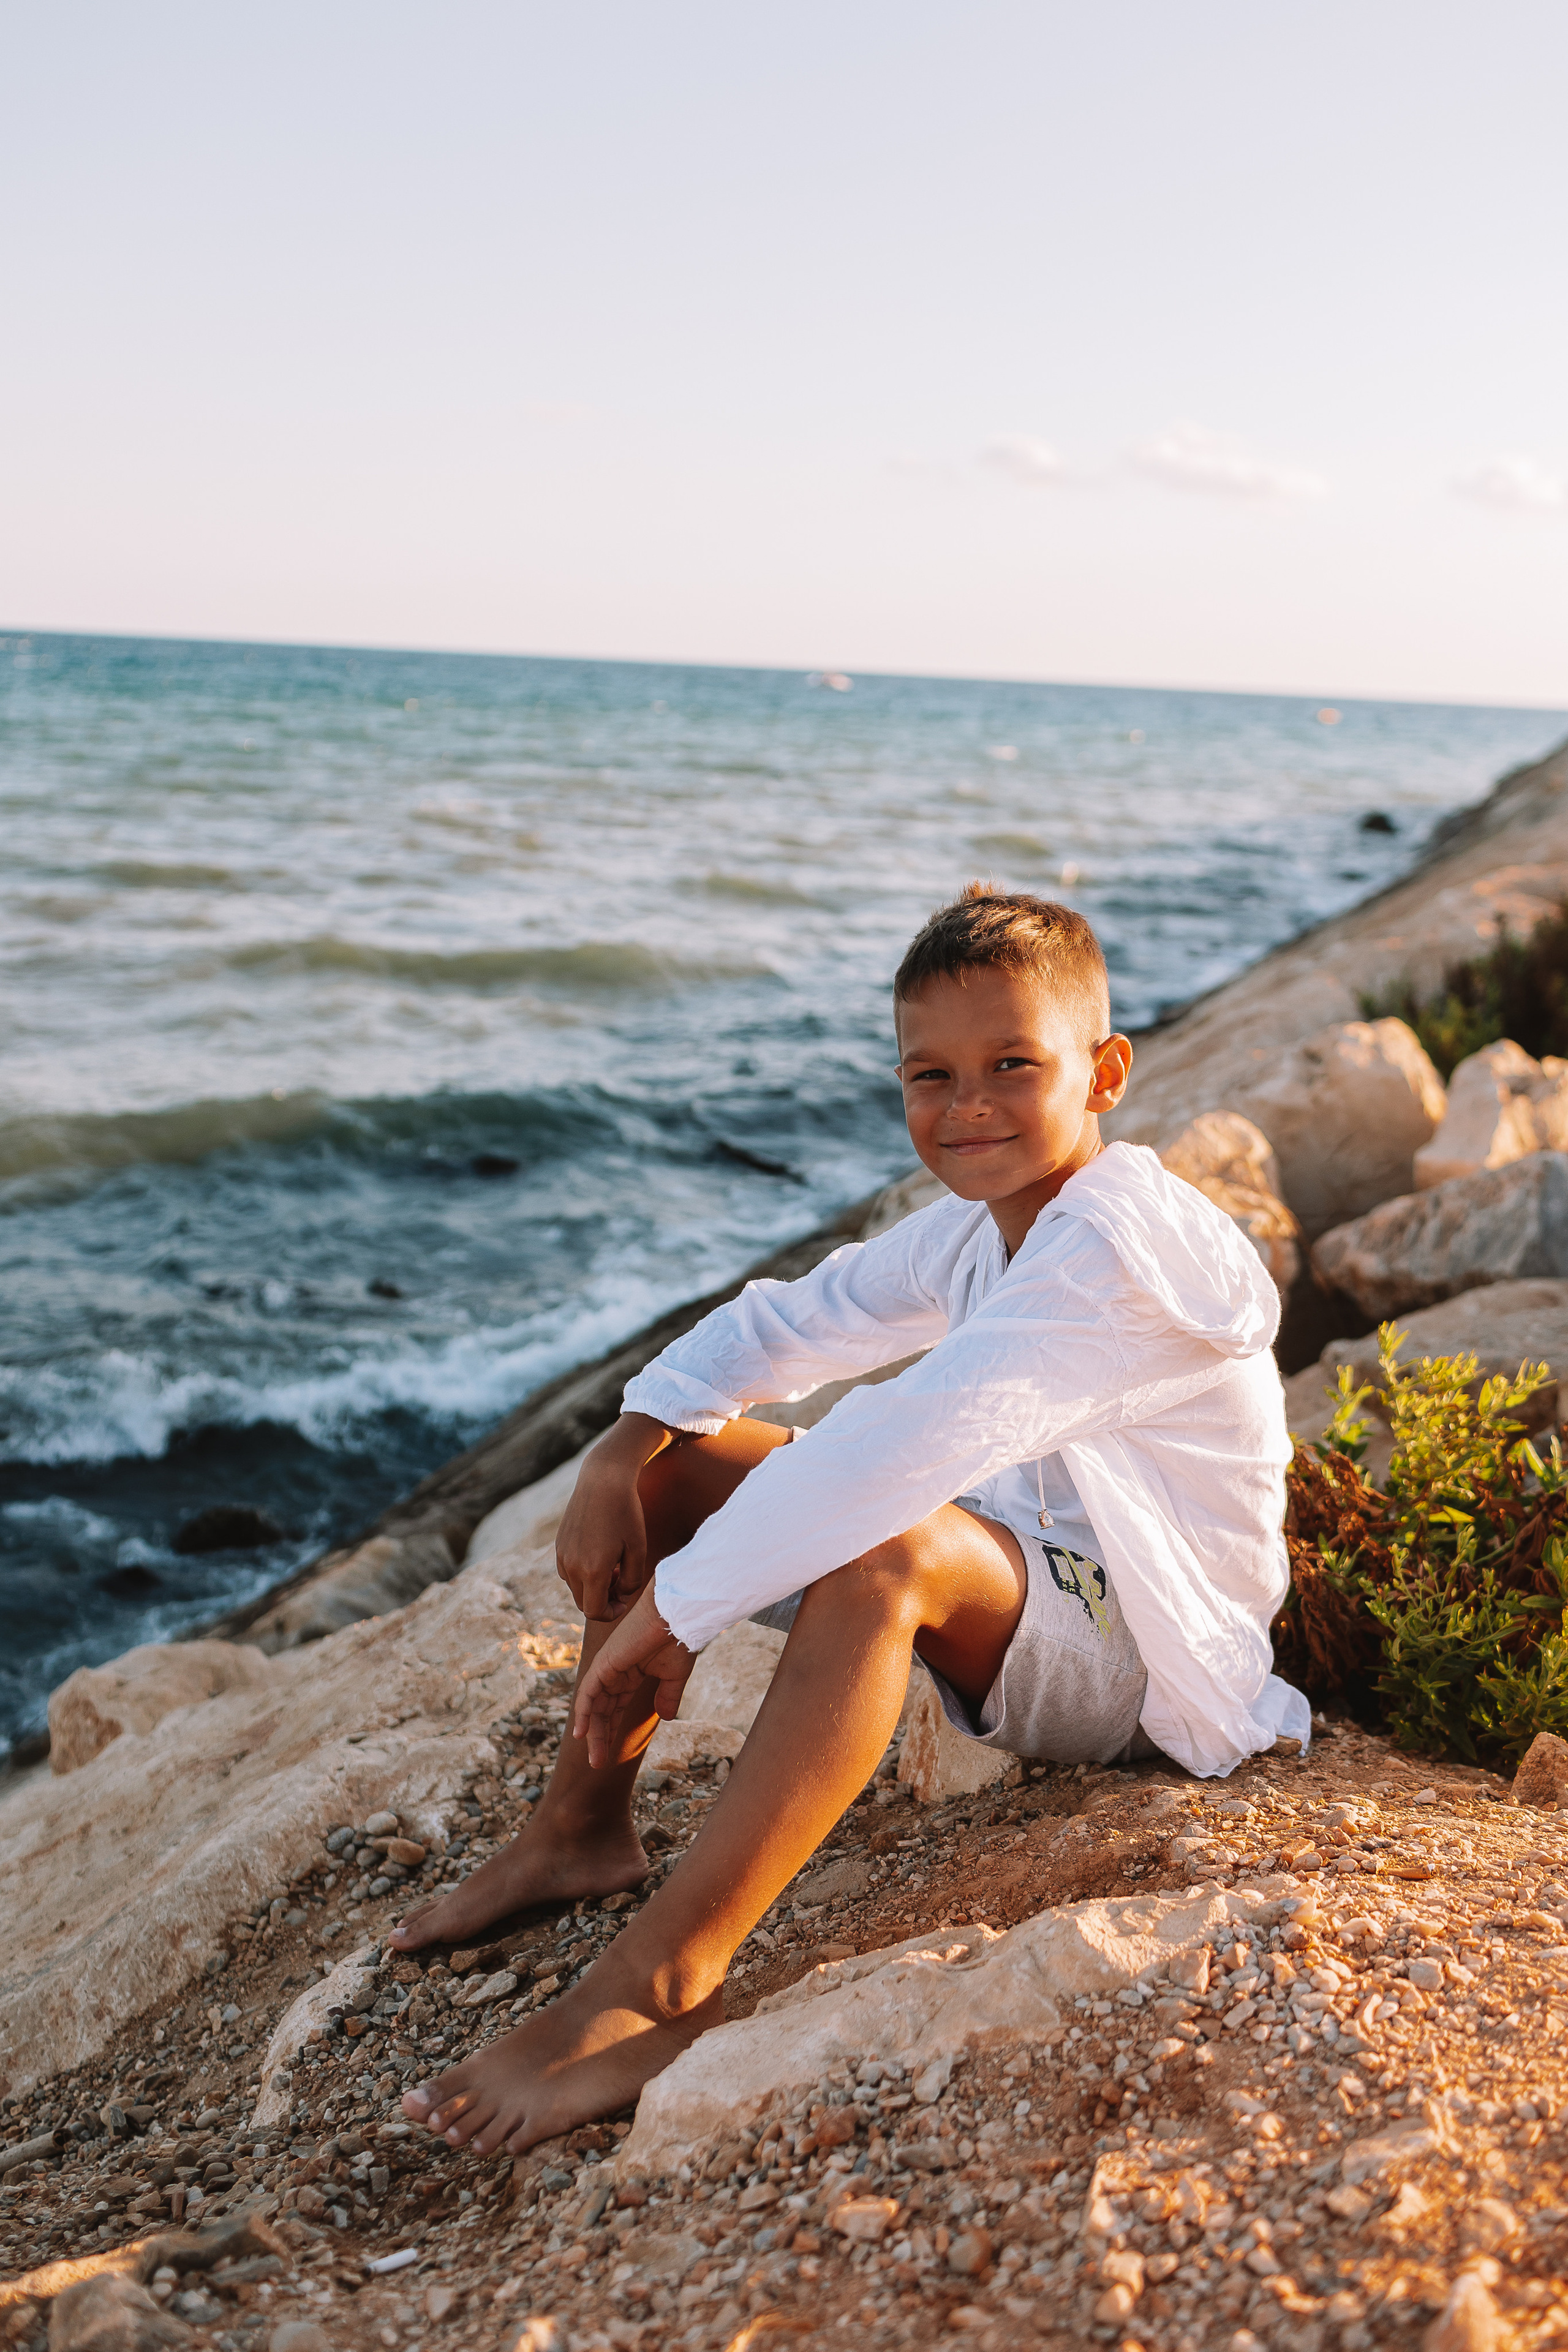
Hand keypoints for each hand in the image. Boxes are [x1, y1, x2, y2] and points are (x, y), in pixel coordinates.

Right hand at [555, 1414, 669, 1620]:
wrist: (603, 1479)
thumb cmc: (627, 1514)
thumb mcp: (638, 1549)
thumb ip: (631, 1581)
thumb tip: (618, 1596)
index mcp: (592, 1570)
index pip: (595, 1612)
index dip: (611, 1613)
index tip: (624, 1600)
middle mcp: (571, 1566)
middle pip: (583, 1603)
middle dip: (603, 1600)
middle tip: (621, 1580)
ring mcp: (561, 1555)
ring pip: (575, 1588)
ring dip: (593, 1586)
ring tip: (613, 1566)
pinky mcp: (559, 1545)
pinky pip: (568, 1571)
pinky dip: (583, 1572)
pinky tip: (599, 1553)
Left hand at [573, 1583, 696, 1768]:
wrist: (677, 1616)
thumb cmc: (678, 1639)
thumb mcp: (674, 1676)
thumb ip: (668, 1696)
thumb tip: (666, 1718)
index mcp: (630, 1672)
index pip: (615, 1706)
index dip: (611, 1729)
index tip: (609, 1753)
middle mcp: (615, 1671)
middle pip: (602, 1709)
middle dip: (600, 1736)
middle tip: (599, 1762)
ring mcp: (607, 1667)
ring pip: (593, 1705)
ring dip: (592, 1732)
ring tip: (595, 1758)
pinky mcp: (604, 1664)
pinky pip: (588, 1693)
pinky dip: (582, 1713)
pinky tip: (581, 1734)